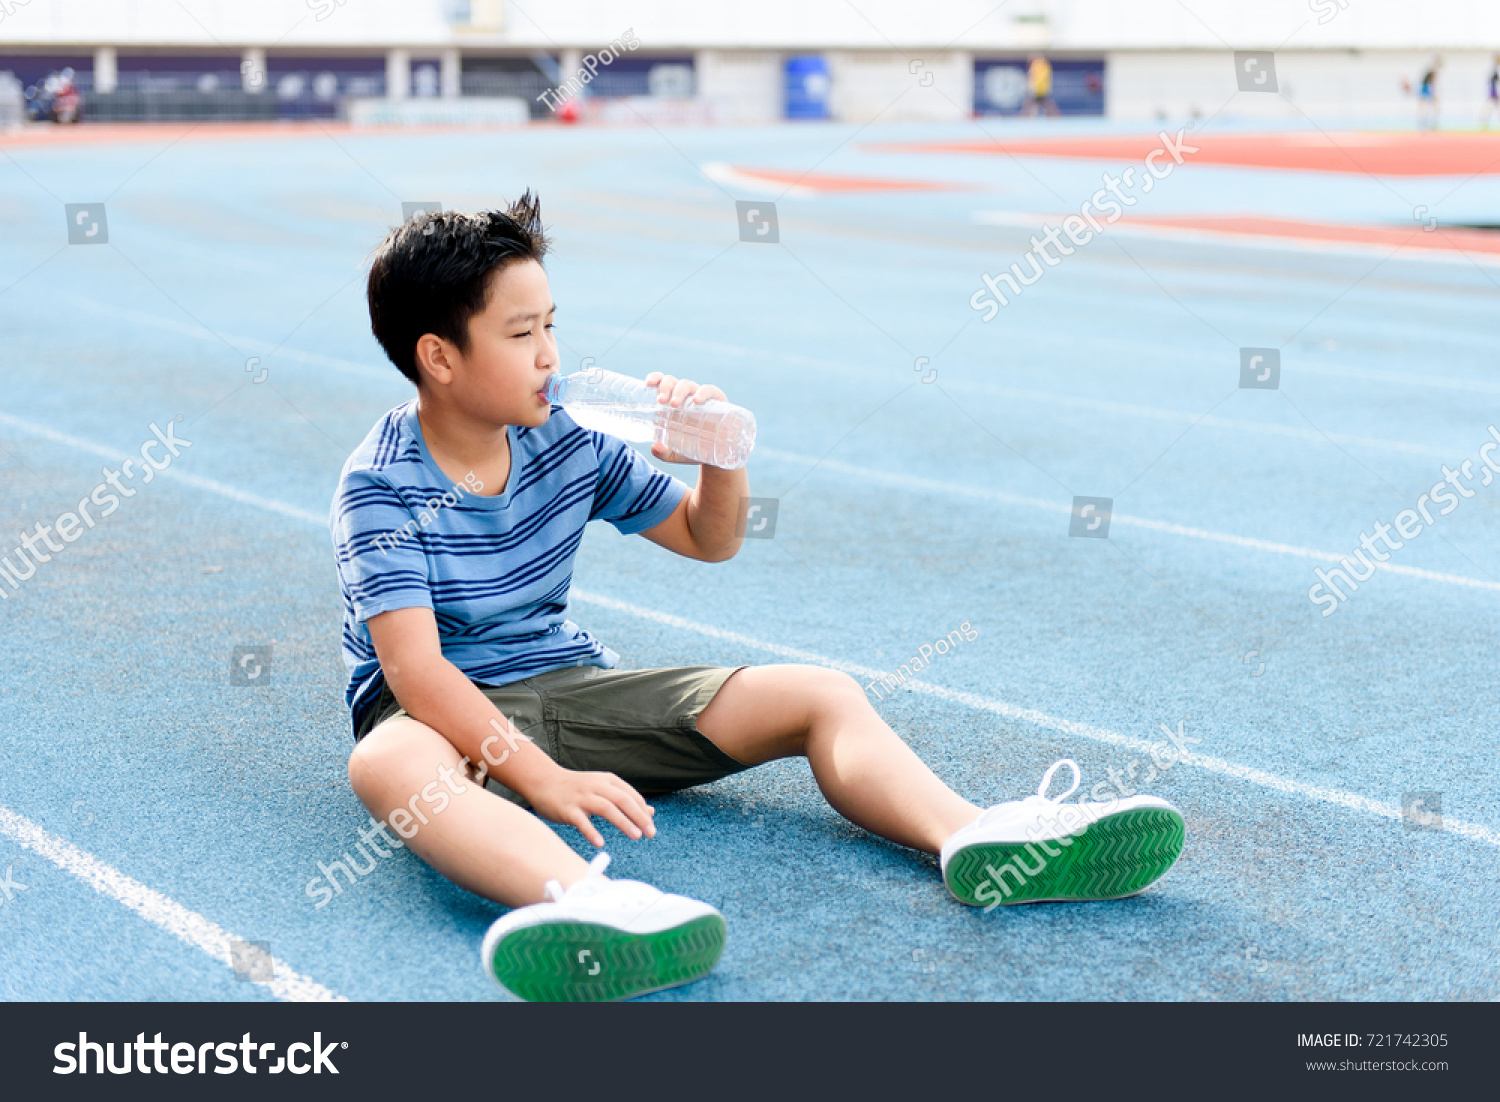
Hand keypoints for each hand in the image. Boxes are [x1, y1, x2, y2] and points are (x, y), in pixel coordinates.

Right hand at [523, 766, 656, 846]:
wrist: (544, 781)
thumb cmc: (577, 788)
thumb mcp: (603, 789)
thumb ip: (625, 799)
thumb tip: (650, 812)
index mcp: (607, 781)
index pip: (630, 795)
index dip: (643, 810)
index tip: (651, 826)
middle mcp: (596, 786)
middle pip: (622, 800)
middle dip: (639, 816)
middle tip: (651, 833)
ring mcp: (582, 797)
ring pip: (606, 808)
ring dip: (623, 822)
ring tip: (636, 836)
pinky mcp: (567, 809)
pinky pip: (581, 821)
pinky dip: (591, 831)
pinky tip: (600, 843)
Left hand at [643, 372, 726, 463]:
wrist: (717, 454)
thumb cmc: (691, 448)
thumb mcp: (674, 453)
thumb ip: (663, 452)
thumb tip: (655, 447)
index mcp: (671, 401)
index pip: (662, 383)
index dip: (655, 378)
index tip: (648, 384)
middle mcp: (684, 396)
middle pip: (672, 382)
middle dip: (665, 387)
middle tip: (660, 401)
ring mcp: (700, 397)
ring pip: (687, 384)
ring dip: (678, 391)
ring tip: (673, 404)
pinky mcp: (716, 400)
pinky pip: (709, 390)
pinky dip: (702, 392)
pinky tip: (696, 401)